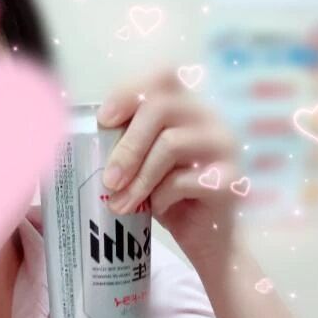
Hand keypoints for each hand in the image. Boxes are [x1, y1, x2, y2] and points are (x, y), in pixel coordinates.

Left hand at [97, 68, 240, 261]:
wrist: (208, 239)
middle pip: (162, 107)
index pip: (164, 77)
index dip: (129, 92)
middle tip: (109, 180)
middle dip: (127, 145)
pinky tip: (160, 209)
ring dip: (139, 179)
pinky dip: (162, 197)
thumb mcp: (144, 167)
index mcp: (189, 109)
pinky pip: (184, 179)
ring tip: (121, 205)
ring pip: (171, 144)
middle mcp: (211, 120)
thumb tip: (88, 136)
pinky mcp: (229, 179)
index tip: (104, 120)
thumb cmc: (171, 198)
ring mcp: (224, 147)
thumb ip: (128, 146)